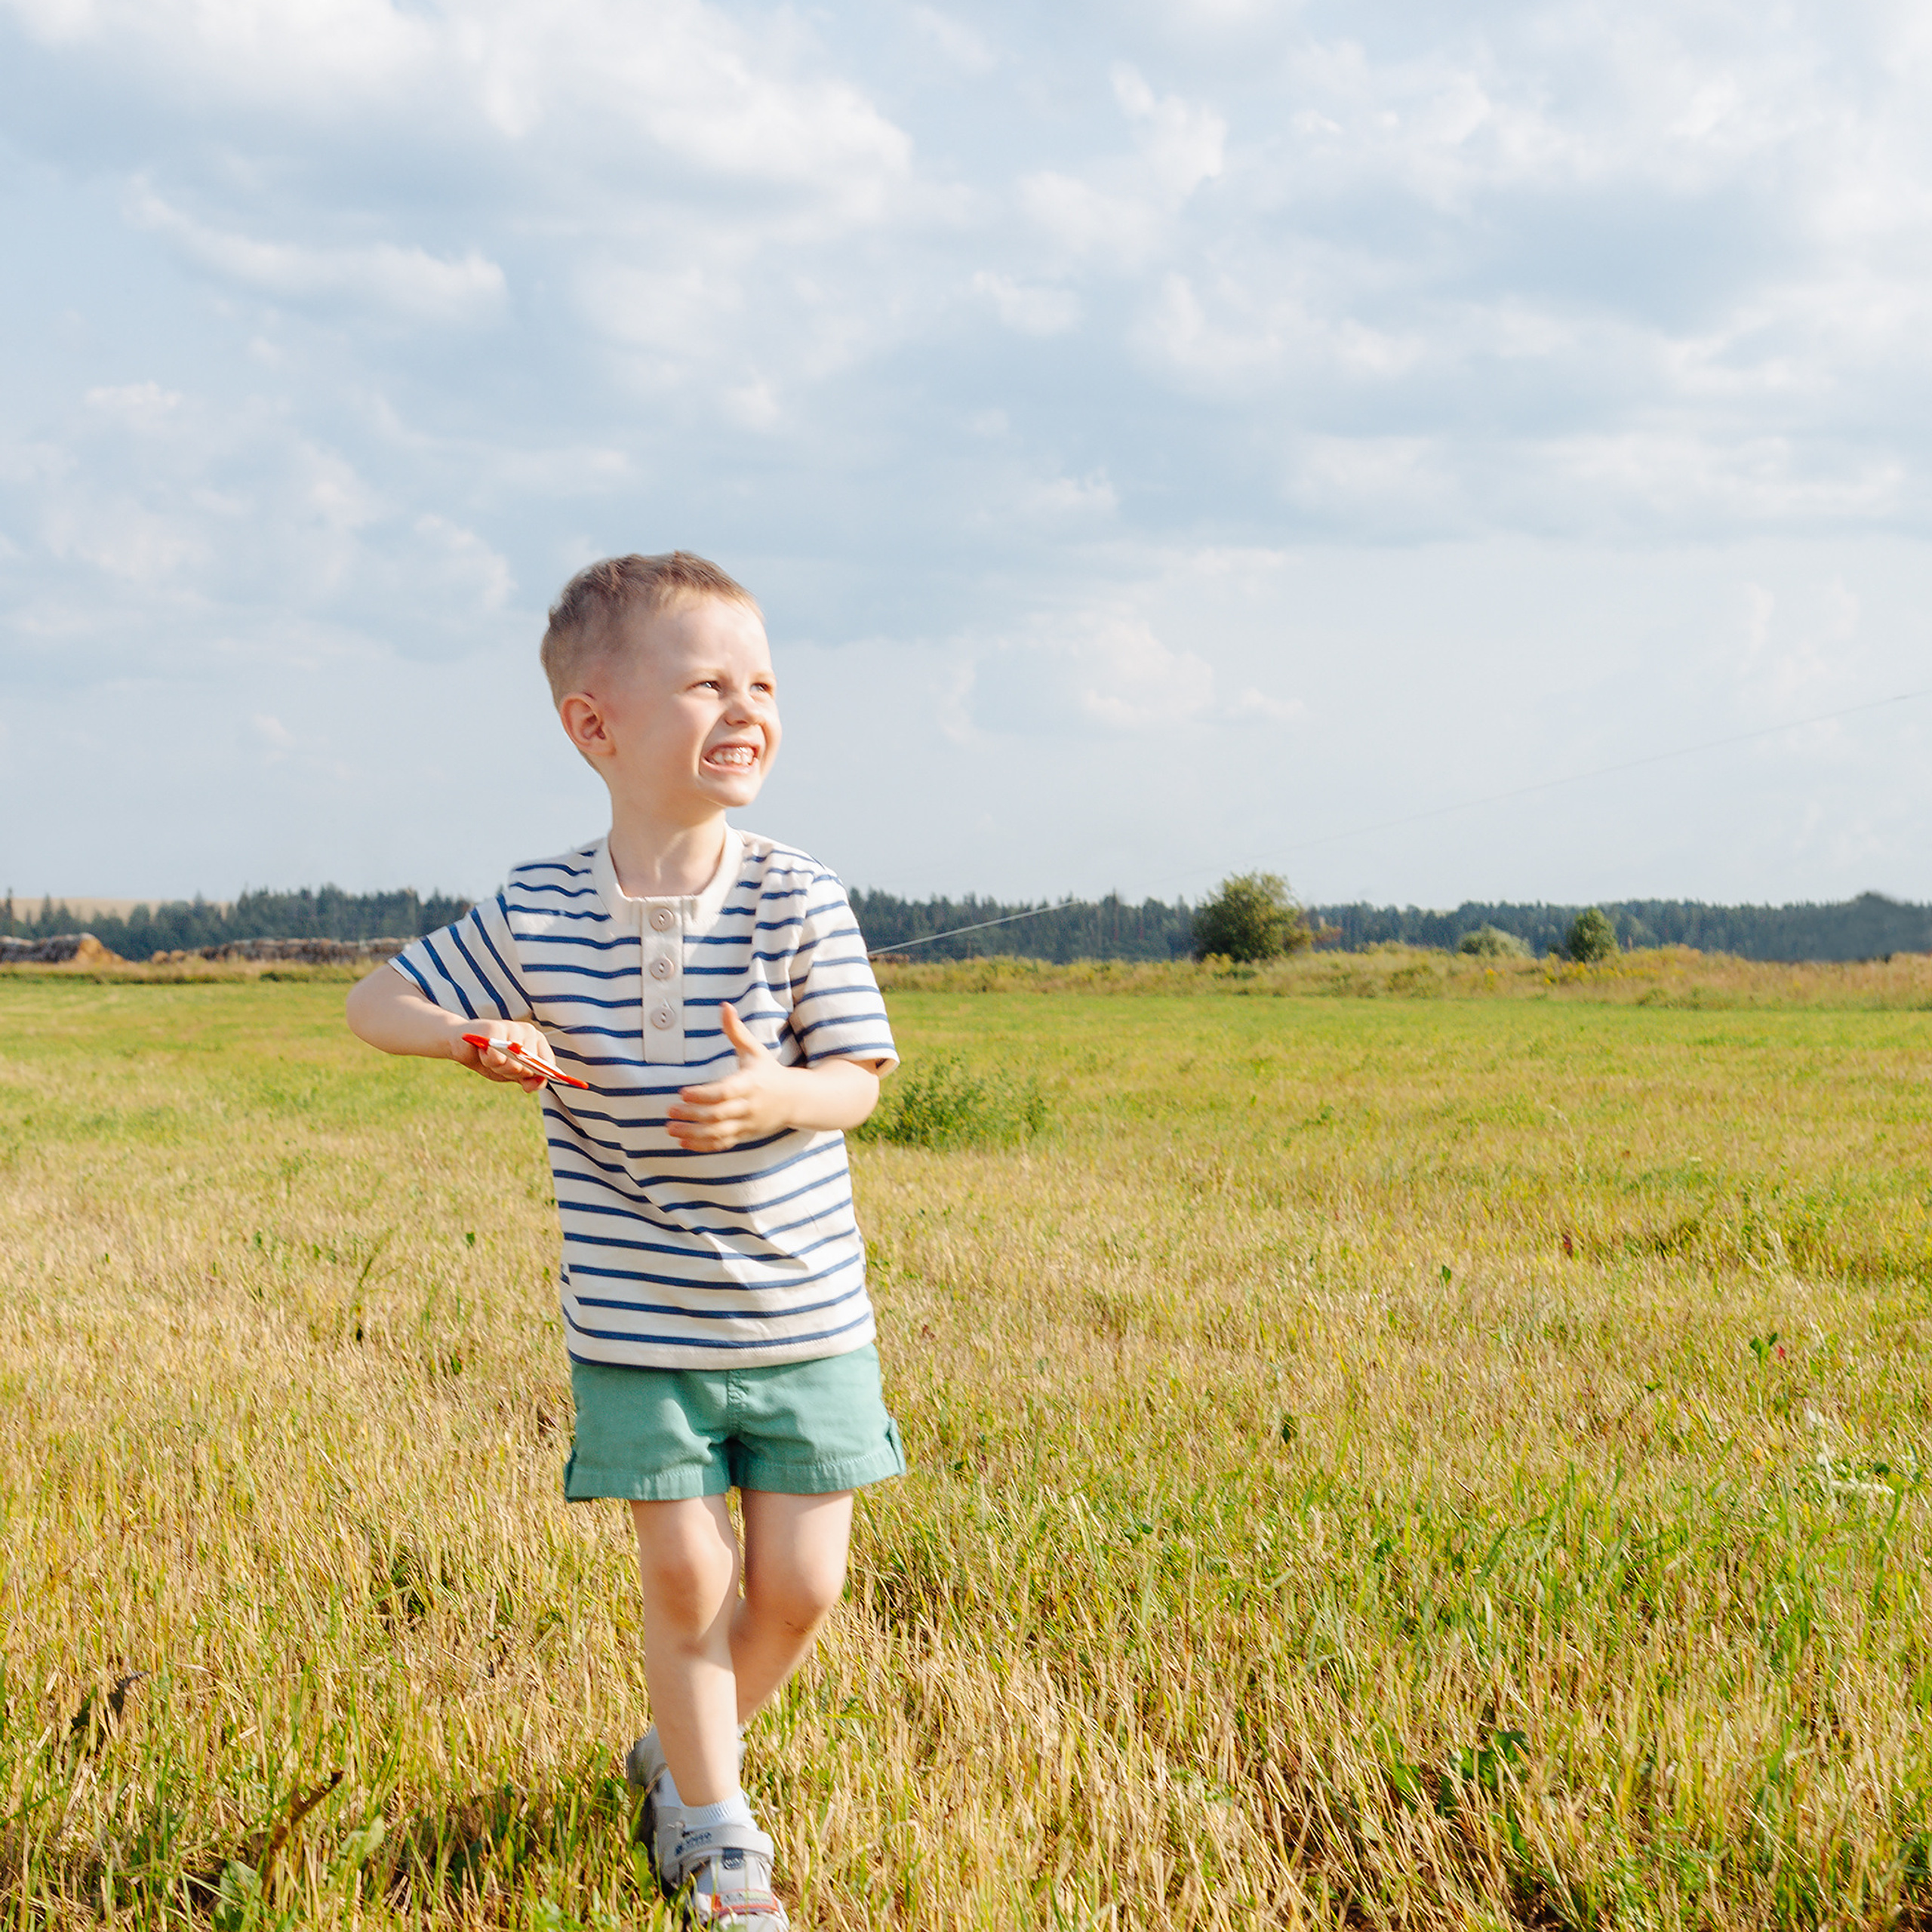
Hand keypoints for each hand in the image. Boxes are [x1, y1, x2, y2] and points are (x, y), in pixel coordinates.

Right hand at [452, 1020, 555, 1092]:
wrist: (463, 1046)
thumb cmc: (491, 1058)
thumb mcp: (513, 1073)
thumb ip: (530, 1080)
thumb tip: (537, 1083)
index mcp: (537, 1040)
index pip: (547, 1064)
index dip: (532, 1076)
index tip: (518, 1074)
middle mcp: (528, 1031)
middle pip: (529, 1068)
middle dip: (511, 1073)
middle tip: (498, 1061)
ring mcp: (512, 1027)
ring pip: (514, 1064)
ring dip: (498, 1067)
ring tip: (489, 1055)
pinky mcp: (494, 1028)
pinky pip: (497, 1057)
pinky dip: (488, 1060)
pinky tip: (482, 1051)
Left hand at [667, 1003, 790, 1151]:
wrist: (795, 1100)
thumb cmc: (769, 1071)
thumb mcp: (755, 1050)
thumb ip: (737, 1031)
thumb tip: (725, 1006)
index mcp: (750, 1084)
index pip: (725, 1092)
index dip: (703, 1095)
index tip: (682, 1093)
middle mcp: (748, 1106)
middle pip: (717, 1115)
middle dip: (692, 1115)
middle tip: (669, 1111)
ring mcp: (747, 1123)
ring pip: (718, 1133)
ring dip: (692, 1134)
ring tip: (670, 1129)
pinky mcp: (744, 1135)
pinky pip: (722, 1144)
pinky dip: (703, 1146)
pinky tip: (683, 1142)